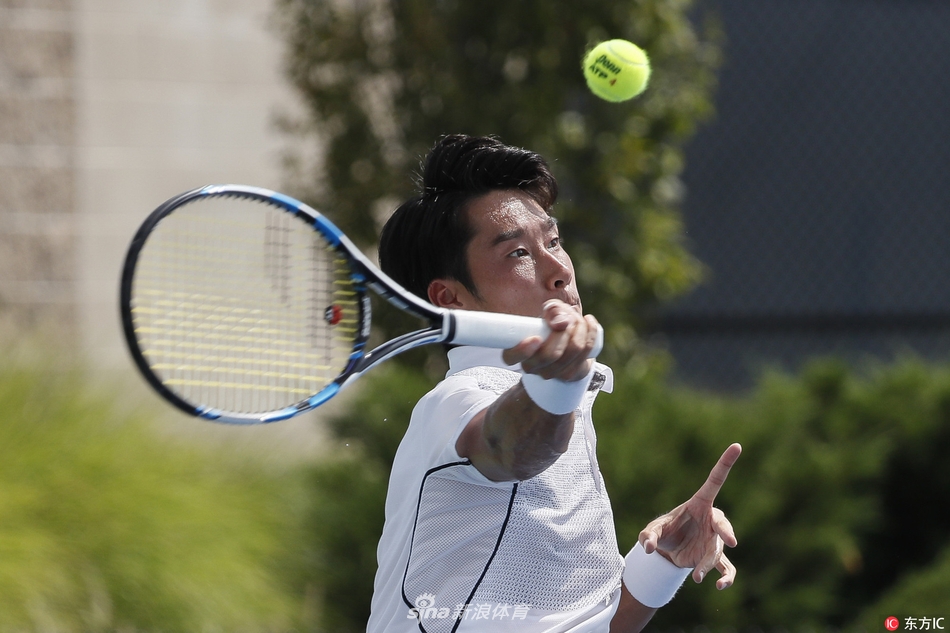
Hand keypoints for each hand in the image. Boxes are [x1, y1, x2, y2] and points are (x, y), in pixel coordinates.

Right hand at [502, 300, 598, 381]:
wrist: (567, 340)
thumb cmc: (551, 324)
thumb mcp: (549, 311)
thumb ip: (552, 311)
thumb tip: (561, 324)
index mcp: (516, 352)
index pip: (511, 357)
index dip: (523, 351)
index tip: (536, 339)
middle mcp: (531, 367)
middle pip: (550, 354)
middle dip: (564, 330)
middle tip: (567, 317)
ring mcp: (552, 373)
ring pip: (572, 350)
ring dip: (579, 327)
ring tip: (576, 318)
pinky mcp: (572, 374)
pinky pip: (587, 351)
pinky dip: (591, 332)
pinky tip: (588, 321)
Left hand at [640, 443, 741, 588]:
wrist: (669, 551)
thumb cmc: (664, 532)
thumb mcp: (652, 530)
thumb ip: (648, 535)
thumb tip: (647, 548)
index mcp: (699, 503)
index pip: (715, 480)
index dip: (726, 463)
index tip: (737, 445)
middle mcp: (711, 520)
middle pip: (723, 523)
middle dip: (726, 531)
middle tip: (731, 541)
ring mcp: (715, 540)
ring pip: (719, 550)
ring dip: (708, 563)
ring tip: (696, 577)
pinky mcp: (714, 558)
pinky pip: (726, 567)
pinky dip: (727, 577)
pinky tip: (720, 586)